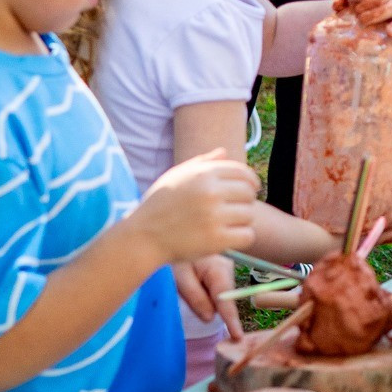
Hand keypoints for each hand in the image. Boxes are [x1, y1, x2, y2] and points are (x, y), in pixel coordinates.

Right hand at [136, 149, 258, 263]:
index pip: (244, 173)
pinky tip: (230, 237)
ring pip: (249, 214)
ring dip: (242, 220)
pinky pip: (247, 236)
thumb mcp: (175, 176)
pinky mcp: (216, 240)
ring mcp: (214, 217)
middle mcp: (210, 192)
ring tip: (227, 224)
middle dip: (245, 201)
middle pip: (249, 193)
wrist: (141, 237)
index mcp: (204, 174)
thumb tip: (224, 151)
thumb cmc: (159, 205)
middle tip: (235, 210)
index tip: (250, 190)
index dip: (251, 182)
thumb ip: (202, 162)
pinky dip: (242, 238)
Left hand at [173, 255, 242, 339]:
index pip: (226, 300)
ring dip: (206, 297)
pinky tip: (194, 282)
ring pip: (220, 293)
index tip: (238, 337)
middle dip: (211, 305)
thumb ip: (195, 298)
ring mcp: (227, 268)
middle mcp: (227, 268)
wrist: (176, 236)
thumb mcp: (180, 277)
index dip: (231, 320)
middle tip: (189, 291)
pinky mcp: (222, 269)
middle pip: (224, 297)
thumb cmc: (177, 256)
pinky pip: (217, 288)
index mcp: (218, 270)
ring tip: (187, 282)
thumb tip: (210, 318)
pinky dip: (207, 292)